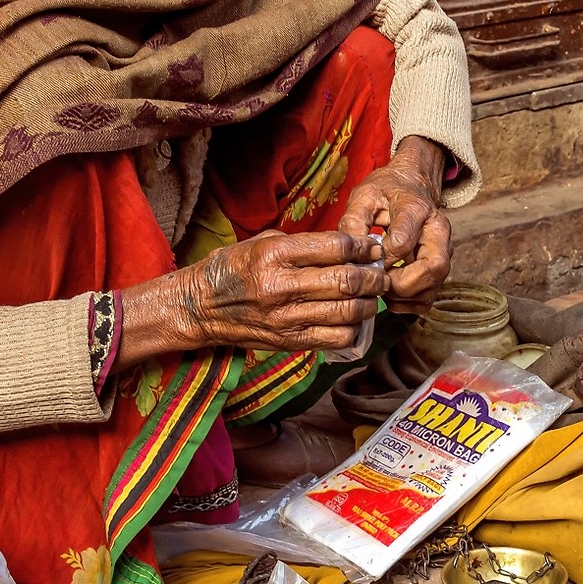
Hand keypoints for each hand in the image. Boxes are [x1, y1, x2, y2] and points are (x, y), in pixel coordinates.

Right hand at [116, 230, 388, 364]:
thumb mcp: (262, 242)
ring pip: (347, 311)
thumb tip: (348, 246)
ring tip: (374, 296)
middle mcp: (281, 285)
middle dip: (374, 277)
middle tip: (382, 274)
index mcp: (275, 254)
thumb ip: (303, 244)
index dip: (364, 246)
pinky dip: (354, 329)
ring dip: (370, 303)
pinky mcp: (289, 341)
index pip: (336, 247)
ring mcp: (286, 317)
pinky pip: (336, 339)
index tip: (373, 248)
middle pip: (347, 281)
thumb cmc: (233, 268)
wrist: (200, 308)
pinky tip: (355, 319)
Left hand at [339, 137, 453, 312]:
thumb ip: (353, 221)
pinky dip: (409, 304)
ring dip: (405, 296)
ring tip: (380, 289)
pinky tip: (390, 296)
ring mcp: (444, 250)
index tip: (366, 260)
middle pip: (434, 267)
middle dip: (401, 284)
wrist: (412, 184)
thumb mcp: (364, 195)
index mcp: (416, 209)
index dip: (381, 259)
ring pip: (435, 286)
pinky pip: (430, 296)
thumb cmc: (386, 191)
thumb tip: (349, 255)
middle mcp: (438, 231)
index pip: (402, 243)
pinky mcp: (440, 267)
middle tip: (377, 283)